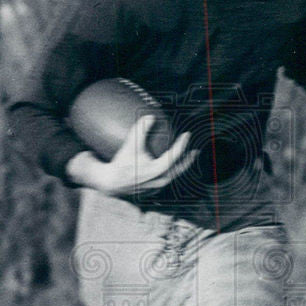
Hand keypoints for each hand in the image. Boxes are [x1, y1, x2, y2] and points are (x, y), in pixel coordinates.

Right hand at [66, 116, 196, 195]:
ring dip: (180, 166)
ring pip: (173, 176)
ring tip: (185, 159)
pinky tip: (169, 166)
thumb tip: (150, 116)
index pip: (176, 156)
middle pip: (180, 169)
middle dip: (188, 159)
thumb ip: (140, 130)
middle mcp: (161, 180)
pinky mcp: (152, 189)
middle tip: (195, 150)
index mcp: (158, 169)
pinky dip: (170, 171)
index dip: (182, 144)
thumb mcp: (130, 145)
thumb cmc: (121, 164)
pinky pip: (166, 179)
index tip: (187, 134)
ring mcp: (157, 186)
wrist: (110, 183)